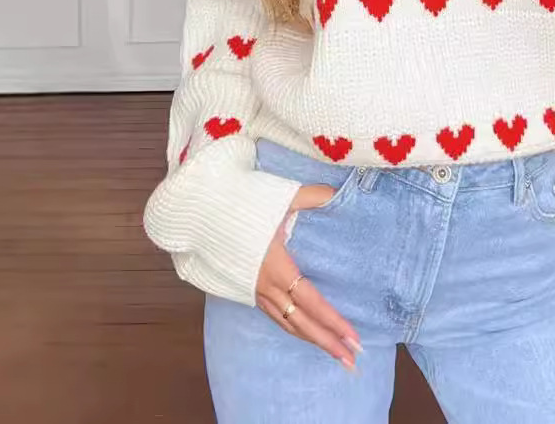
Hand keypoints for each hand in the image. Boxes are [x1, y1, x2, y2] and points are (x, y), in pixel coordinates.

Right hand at [256, 185, 362, 369]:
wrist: (200, 213)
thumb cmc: (241, 204)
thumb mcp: (279, 197)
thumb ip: (311, 197)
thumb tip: (337, 194)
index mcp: (276, 267)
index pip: (311, 301)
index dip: (333, 321)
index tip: (353, 337)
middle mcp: (266, 286)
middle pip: (301, 323)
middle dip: (328, 342)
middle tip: (353, 361)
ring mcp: (256, 291)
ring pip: (288, 325)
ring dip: (313, 340)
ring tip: (336, 353)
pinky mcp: (248, 290)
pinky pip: (276, 317)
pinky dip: (294, 329)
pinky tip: (306, 332)